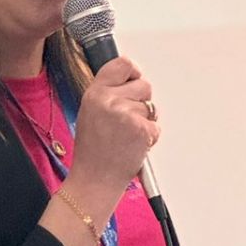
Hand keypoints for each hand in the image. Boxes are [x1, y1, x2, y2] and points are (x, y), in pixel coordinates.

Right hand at [69, 56, 157, 193]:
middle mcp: (109, 100)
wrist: (95, 180)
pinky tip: (133, 146)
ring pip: (151, 108)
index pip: (123, 65)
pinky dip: (150, 138)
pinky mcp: (142, 129)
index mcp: (95, 93)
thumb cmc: (93, 152)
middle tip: (127, 122)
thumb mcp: (90, 114)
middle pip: (144, 85)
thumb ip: (108, 94)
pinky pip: (156, 127)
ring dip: (145, 122)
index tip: (133, 81)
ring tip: (126, 137)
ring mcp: (126, 114)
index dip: (133, 73)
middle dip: (142, 102)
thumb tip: (130, 81)